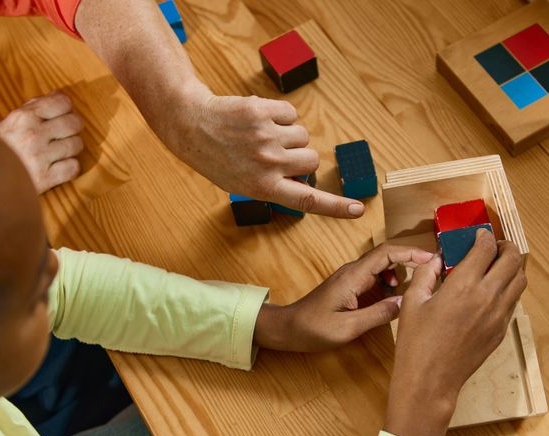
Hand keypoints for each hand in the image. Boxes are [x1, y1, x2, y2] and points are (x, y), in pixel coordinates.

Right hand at [0, 92, 83, 193]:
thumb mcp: (12, 121)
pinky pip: (73, 167)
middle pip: (74, 123)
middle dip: (73, 128)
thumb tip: (57, 94)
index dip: (67, 108)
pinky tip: (60, 166)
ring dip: (72, 148)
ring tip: (60, 151)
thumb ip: (35, 106)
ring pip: (76, 145)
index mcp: (23, 116)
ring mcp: (39, 157)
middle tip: (65, 134)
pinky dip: (70, 167)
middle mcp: (33, 135)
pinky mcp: (45, 179)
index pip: (62, 102)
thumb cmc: (0, 148)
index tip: (63, 115)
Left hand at [170, 82, 364, 218]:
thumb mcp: (242, 183)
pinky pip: (291, 113)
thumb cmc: (216, 158)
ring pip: (302, 135)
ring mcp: (266, 137)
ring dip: (289, 134)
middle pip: (312, 159)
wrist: (190, 125)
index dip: (336, 206)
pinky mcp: (263, 112)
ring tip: (261, 136)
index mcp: (263, 187)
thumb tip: (304, 173)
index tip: (358, 210)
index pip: (307, 200)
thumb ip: (274, 183)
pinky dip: (280, 115)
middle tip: (276, 154)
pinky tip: (259, 119)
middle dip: (301, 156)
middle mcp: (268, 164)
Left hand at [254, 244, 433, 351]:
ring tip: (415, 285)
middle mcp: (353, 271)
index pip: (386, 253)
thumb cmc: (314, 328)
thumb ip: (378, 314)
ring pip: (382, 264)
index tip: (431, 259)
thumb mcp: (349, 327)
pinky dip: (389, 280)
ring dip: (401, 270)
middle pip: (387, 255)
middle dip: (411, 259)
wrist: (289, 328)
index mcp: (353, 276)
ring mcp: (351, 277)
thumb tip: (405, 303)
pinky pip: (375, 275)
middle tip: (431, 270)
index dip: (410, 253)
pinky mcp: (349, 285)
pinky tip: (394, 295)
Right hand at [384, 230, 526, 435]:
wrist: (431, 380)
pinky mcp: (501, 330)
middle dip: (506, 247)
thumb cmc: (416, 342)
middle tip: (496, 245)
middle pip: (512, 260)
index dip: (484, 237)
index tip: (480, 235)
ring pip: (520, 280)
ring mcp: (498, 315)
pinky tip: (494, 289)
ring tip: (500, 265)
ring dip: (513, 267)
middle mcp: (487, 297)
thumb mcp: (413, 302)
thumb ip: (426, 274)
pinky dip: (510, 288)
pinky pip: (514, 301)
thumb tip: (437, 259)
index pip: (486, 249)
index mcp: (463, 286)